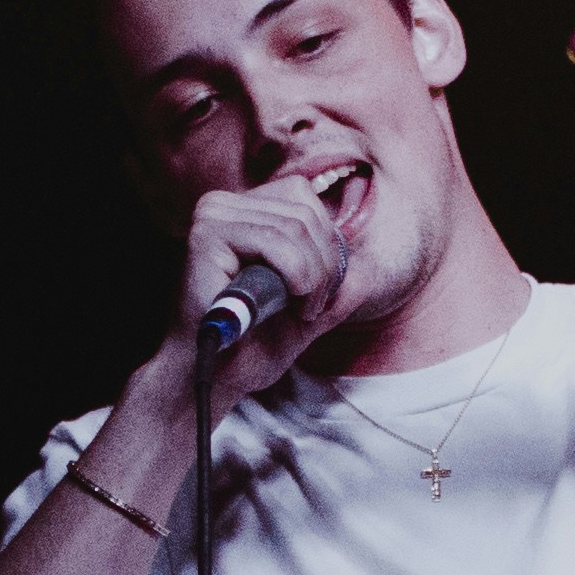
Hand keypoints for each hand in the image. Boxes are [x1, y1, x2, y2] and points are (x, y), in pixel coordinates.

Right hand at [161, 171, 341, 384]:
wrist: (216, 375)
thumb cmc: (252, 343)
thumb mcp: (307, 307)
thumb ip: (336, 286)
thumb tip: (369, 269)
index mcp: (242, 210)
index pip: (304, 198)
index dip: (325, 243)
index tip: (319, 292)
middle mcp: (223, 204)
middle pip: (305, 212)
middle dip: (324, 265)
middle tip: (312, 308)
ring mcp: (211, 215)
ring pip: (296, 227)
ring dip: (313, 276)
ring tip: (302, 311)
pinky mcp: (206, 235)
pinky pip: (275, 240)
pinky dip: (298, 275)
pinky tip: (290, 304)